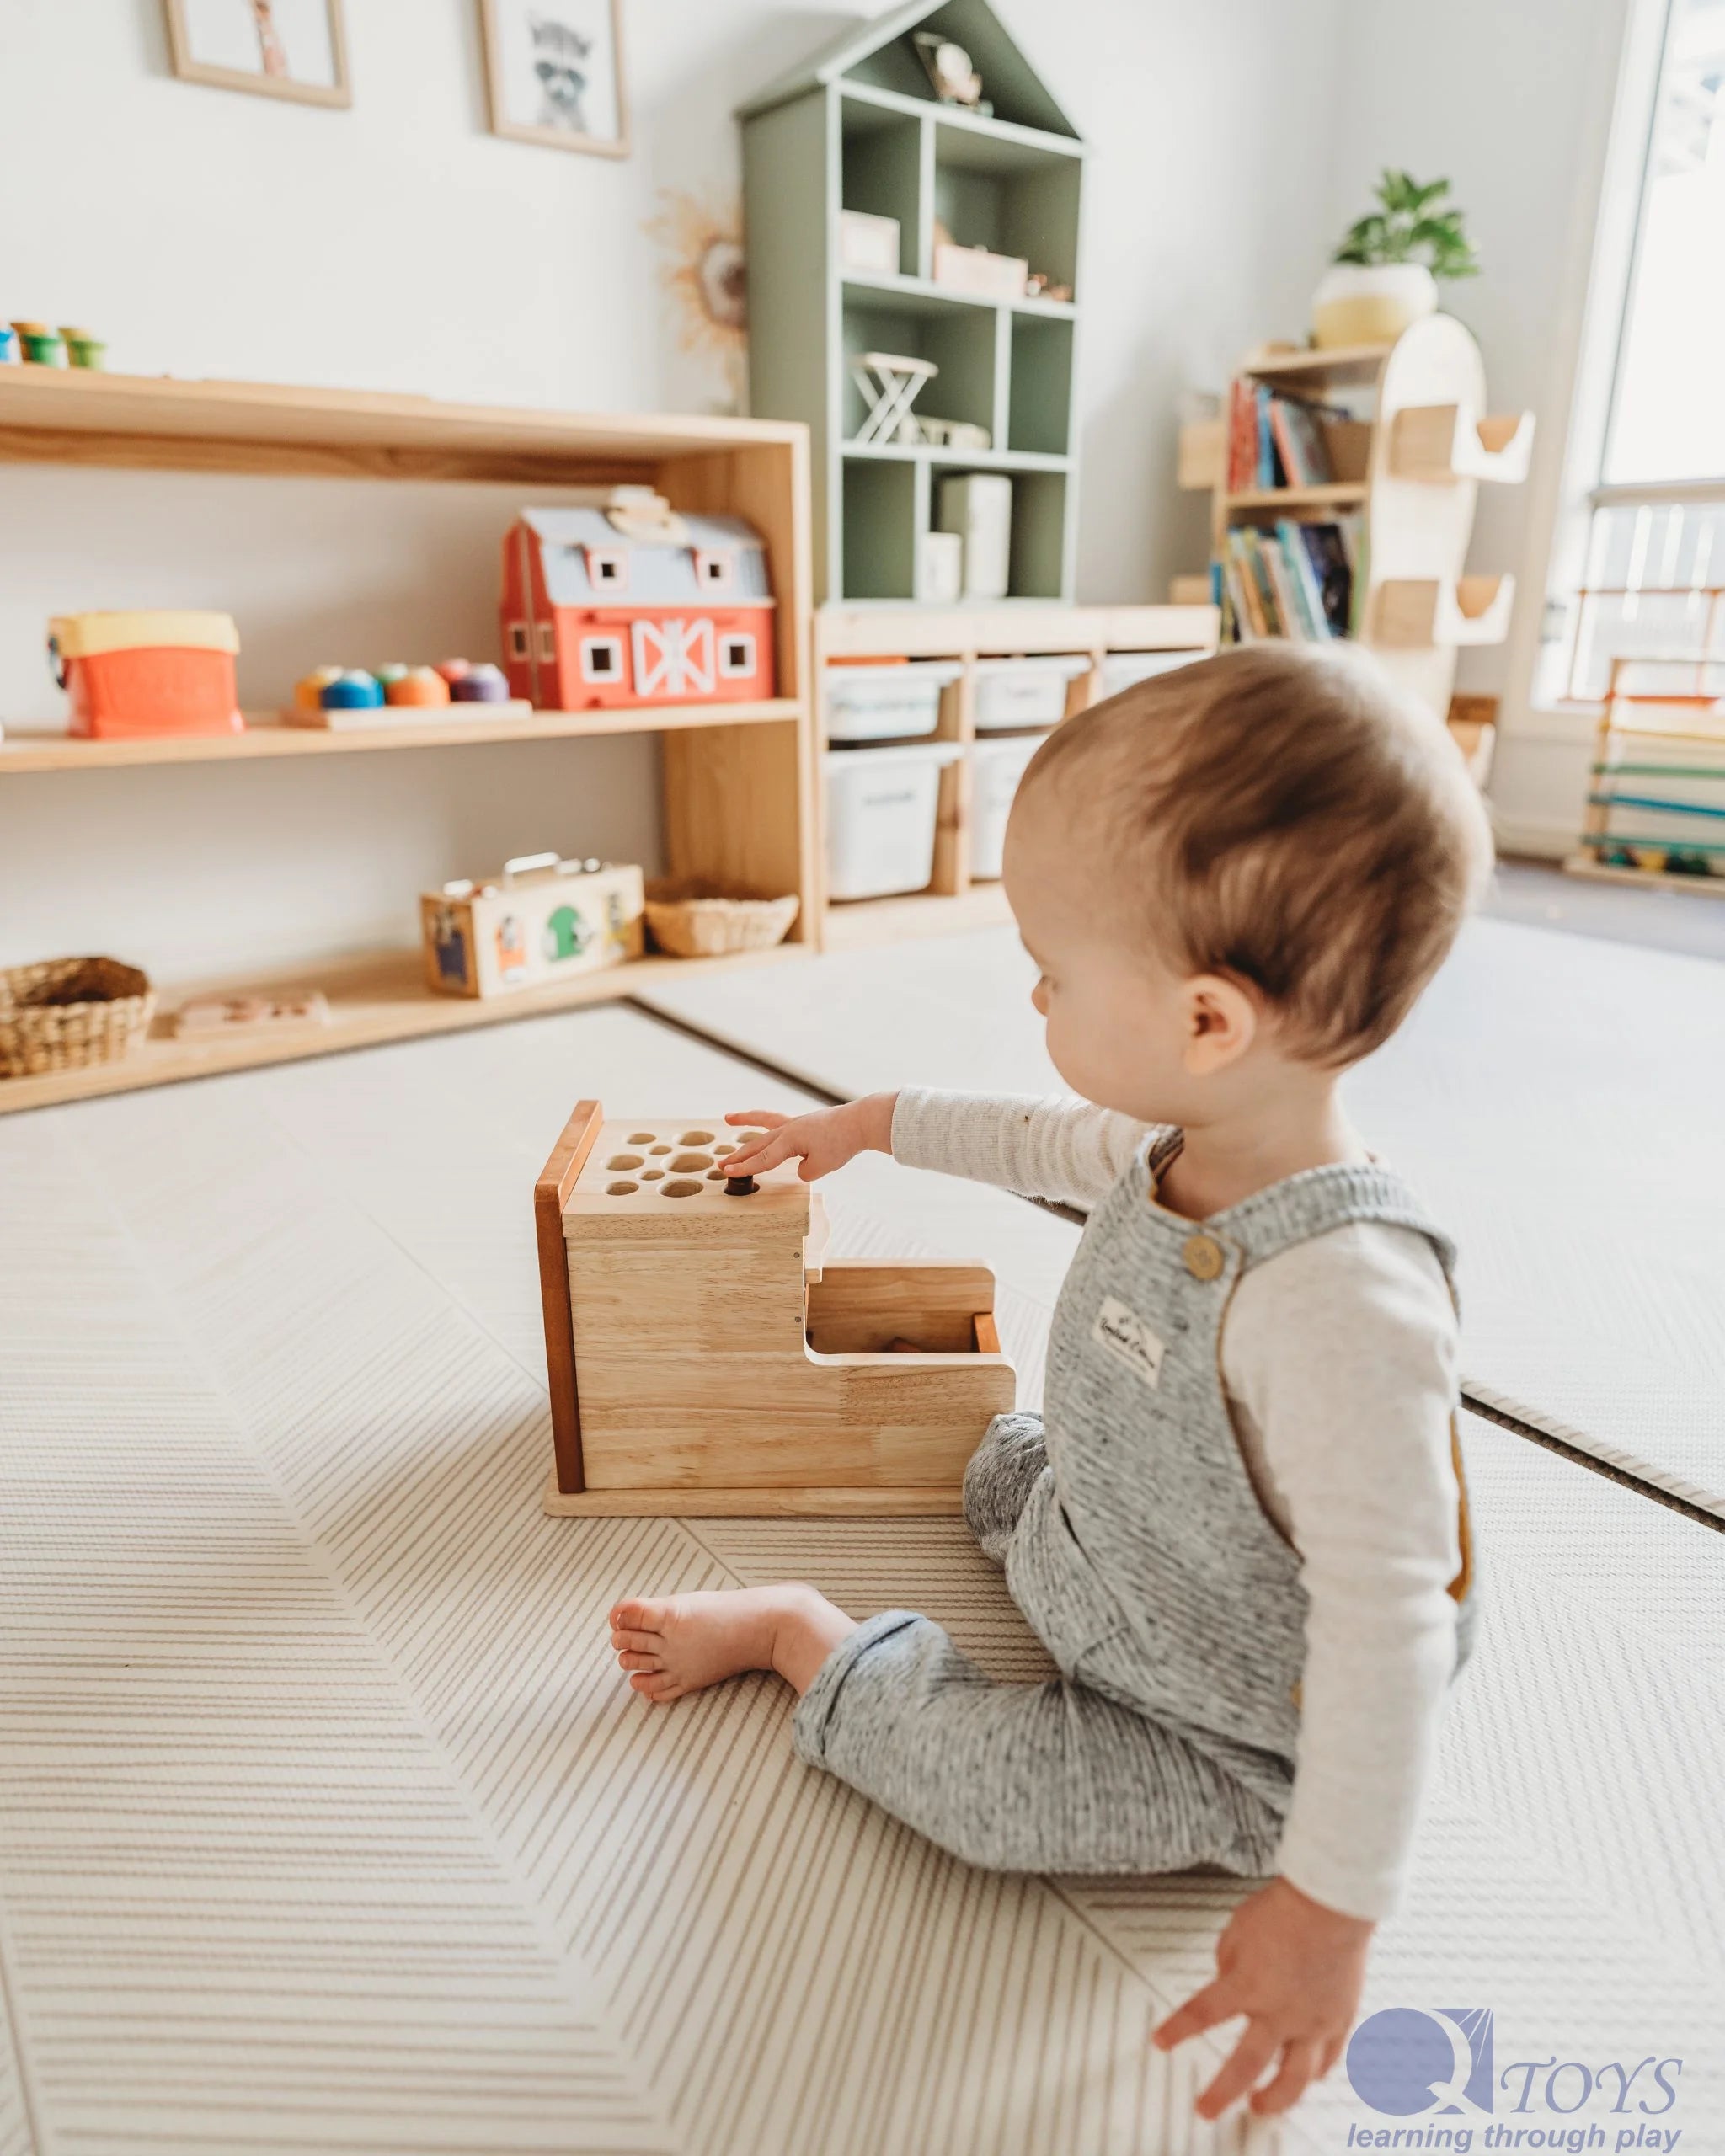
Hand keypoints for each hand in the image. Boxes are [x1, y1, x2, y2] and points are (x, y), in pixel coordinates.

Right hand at [722, 1095, 895, 1181]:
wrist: (860, 1121)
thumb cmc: (843, 1142)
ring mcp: (796, 1122)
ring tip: (729, 1117)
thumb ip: (806, 1169)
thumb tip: (802, 1166)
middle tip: (721, 1164)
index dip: (745, 1168)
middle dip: (739, 1155)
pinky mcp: (805, 1122)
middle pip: (758, 1144)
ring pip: (765, 1124)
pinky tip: (762, 1122)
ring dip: (746, 1122)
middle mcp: (788, 1129)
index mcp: (789, 1141)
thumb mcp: (821, 1166)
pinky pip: (779, 1118)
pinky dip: (767, 1118)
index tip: (728, 1172)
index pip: (763, 1159)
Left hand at [1153, 1876, 1372, 2118]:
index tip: (1161, 2042)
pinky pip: (1327, 2058)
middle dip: (1221, 2093)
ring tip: (1261, 2107)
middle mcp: (1279, 2011)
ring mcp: (1311, 2021)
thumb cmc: (1286, 1908)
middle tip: (1207, 2109)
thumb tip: (1229, 1981)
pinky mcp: (1338, 2019)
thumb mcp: (1238, 1930)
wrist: (1331, 1902)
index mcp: (1247, 1985)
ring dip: (1274, 2099)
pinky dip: (1315, 2071)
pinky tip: (1307, 2077)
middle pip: (1245, 2066)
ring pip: (1293, 2078)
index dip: (1177, 2031)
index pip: (1201, 2014)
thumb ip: (1229, 1963)